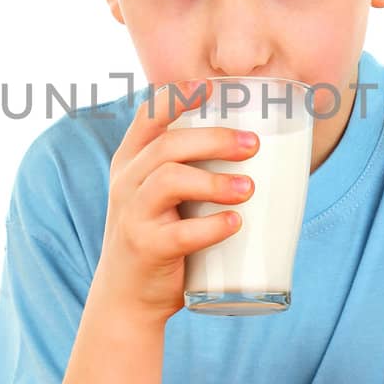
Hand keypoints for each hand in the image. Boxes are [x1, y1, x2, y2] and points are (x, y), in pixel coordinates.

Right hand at [90, 77, 259, 326]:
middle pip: (169, 144)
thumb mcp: (159, 196)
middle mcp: (127, 182)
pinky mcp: (146, 248)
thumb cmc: (159, 236)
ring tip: (248, 188)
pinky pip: (179, 233)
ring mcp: (132, 215)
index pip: (149, 115)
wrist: (127, 297)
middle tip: (253, 145)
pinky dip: (212, 227)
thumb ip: (188, 168)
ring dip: (215, 181)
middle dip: (215, 139)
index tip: (212, 86)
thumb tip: (256, 144)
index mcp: (131, 161)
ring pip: (170, 180)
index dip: (179, 95)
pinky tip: (235, 223)